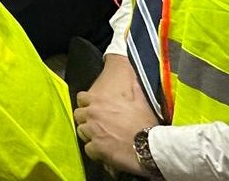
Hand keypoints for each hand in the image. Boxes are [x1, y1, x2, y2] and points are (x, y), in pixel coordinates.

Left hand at [74, 55, 155, 174]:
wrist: (150, 146)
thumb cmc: (146, 124)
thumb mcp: (141, 101)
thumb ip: (133, 88)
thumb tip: (133, 77)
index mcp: (100, 100)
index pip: (81, 98)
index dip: (87, 103)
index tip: (93, 108)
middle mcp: (93, 114)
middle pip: (78, 115)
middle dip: (86, 119)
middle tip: (97, 125)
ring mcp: (92, 132)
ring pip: (81, 132)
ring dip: (90, 135)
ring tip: (103, 139)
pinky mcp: (95, 148)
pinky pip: (88, 149)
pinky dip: (95, 151)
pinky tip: (104, 151)